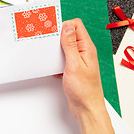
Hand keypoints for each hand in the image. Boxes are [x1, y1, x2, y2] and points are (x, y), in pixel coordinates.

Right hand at [60, 19, 117, 133]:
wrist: (86, 108)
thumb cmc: (84, 90)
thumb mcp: (74, 64)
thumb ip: (71, 44)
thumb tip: (67, 26)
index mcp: (87, 48)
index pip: (76, 26)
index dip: (63, 25)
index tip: (51, 29)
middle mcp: (83, 52)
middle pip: (69, 35)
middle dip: (57, 37)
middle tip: (47, 41)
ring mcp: (78, 60)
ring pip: (64, 48)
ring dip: (56, 50)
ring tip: (49, 55)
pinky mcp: (73, 68)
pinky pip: (62, 59)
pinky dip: (56, 62)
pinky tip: (53, 69)